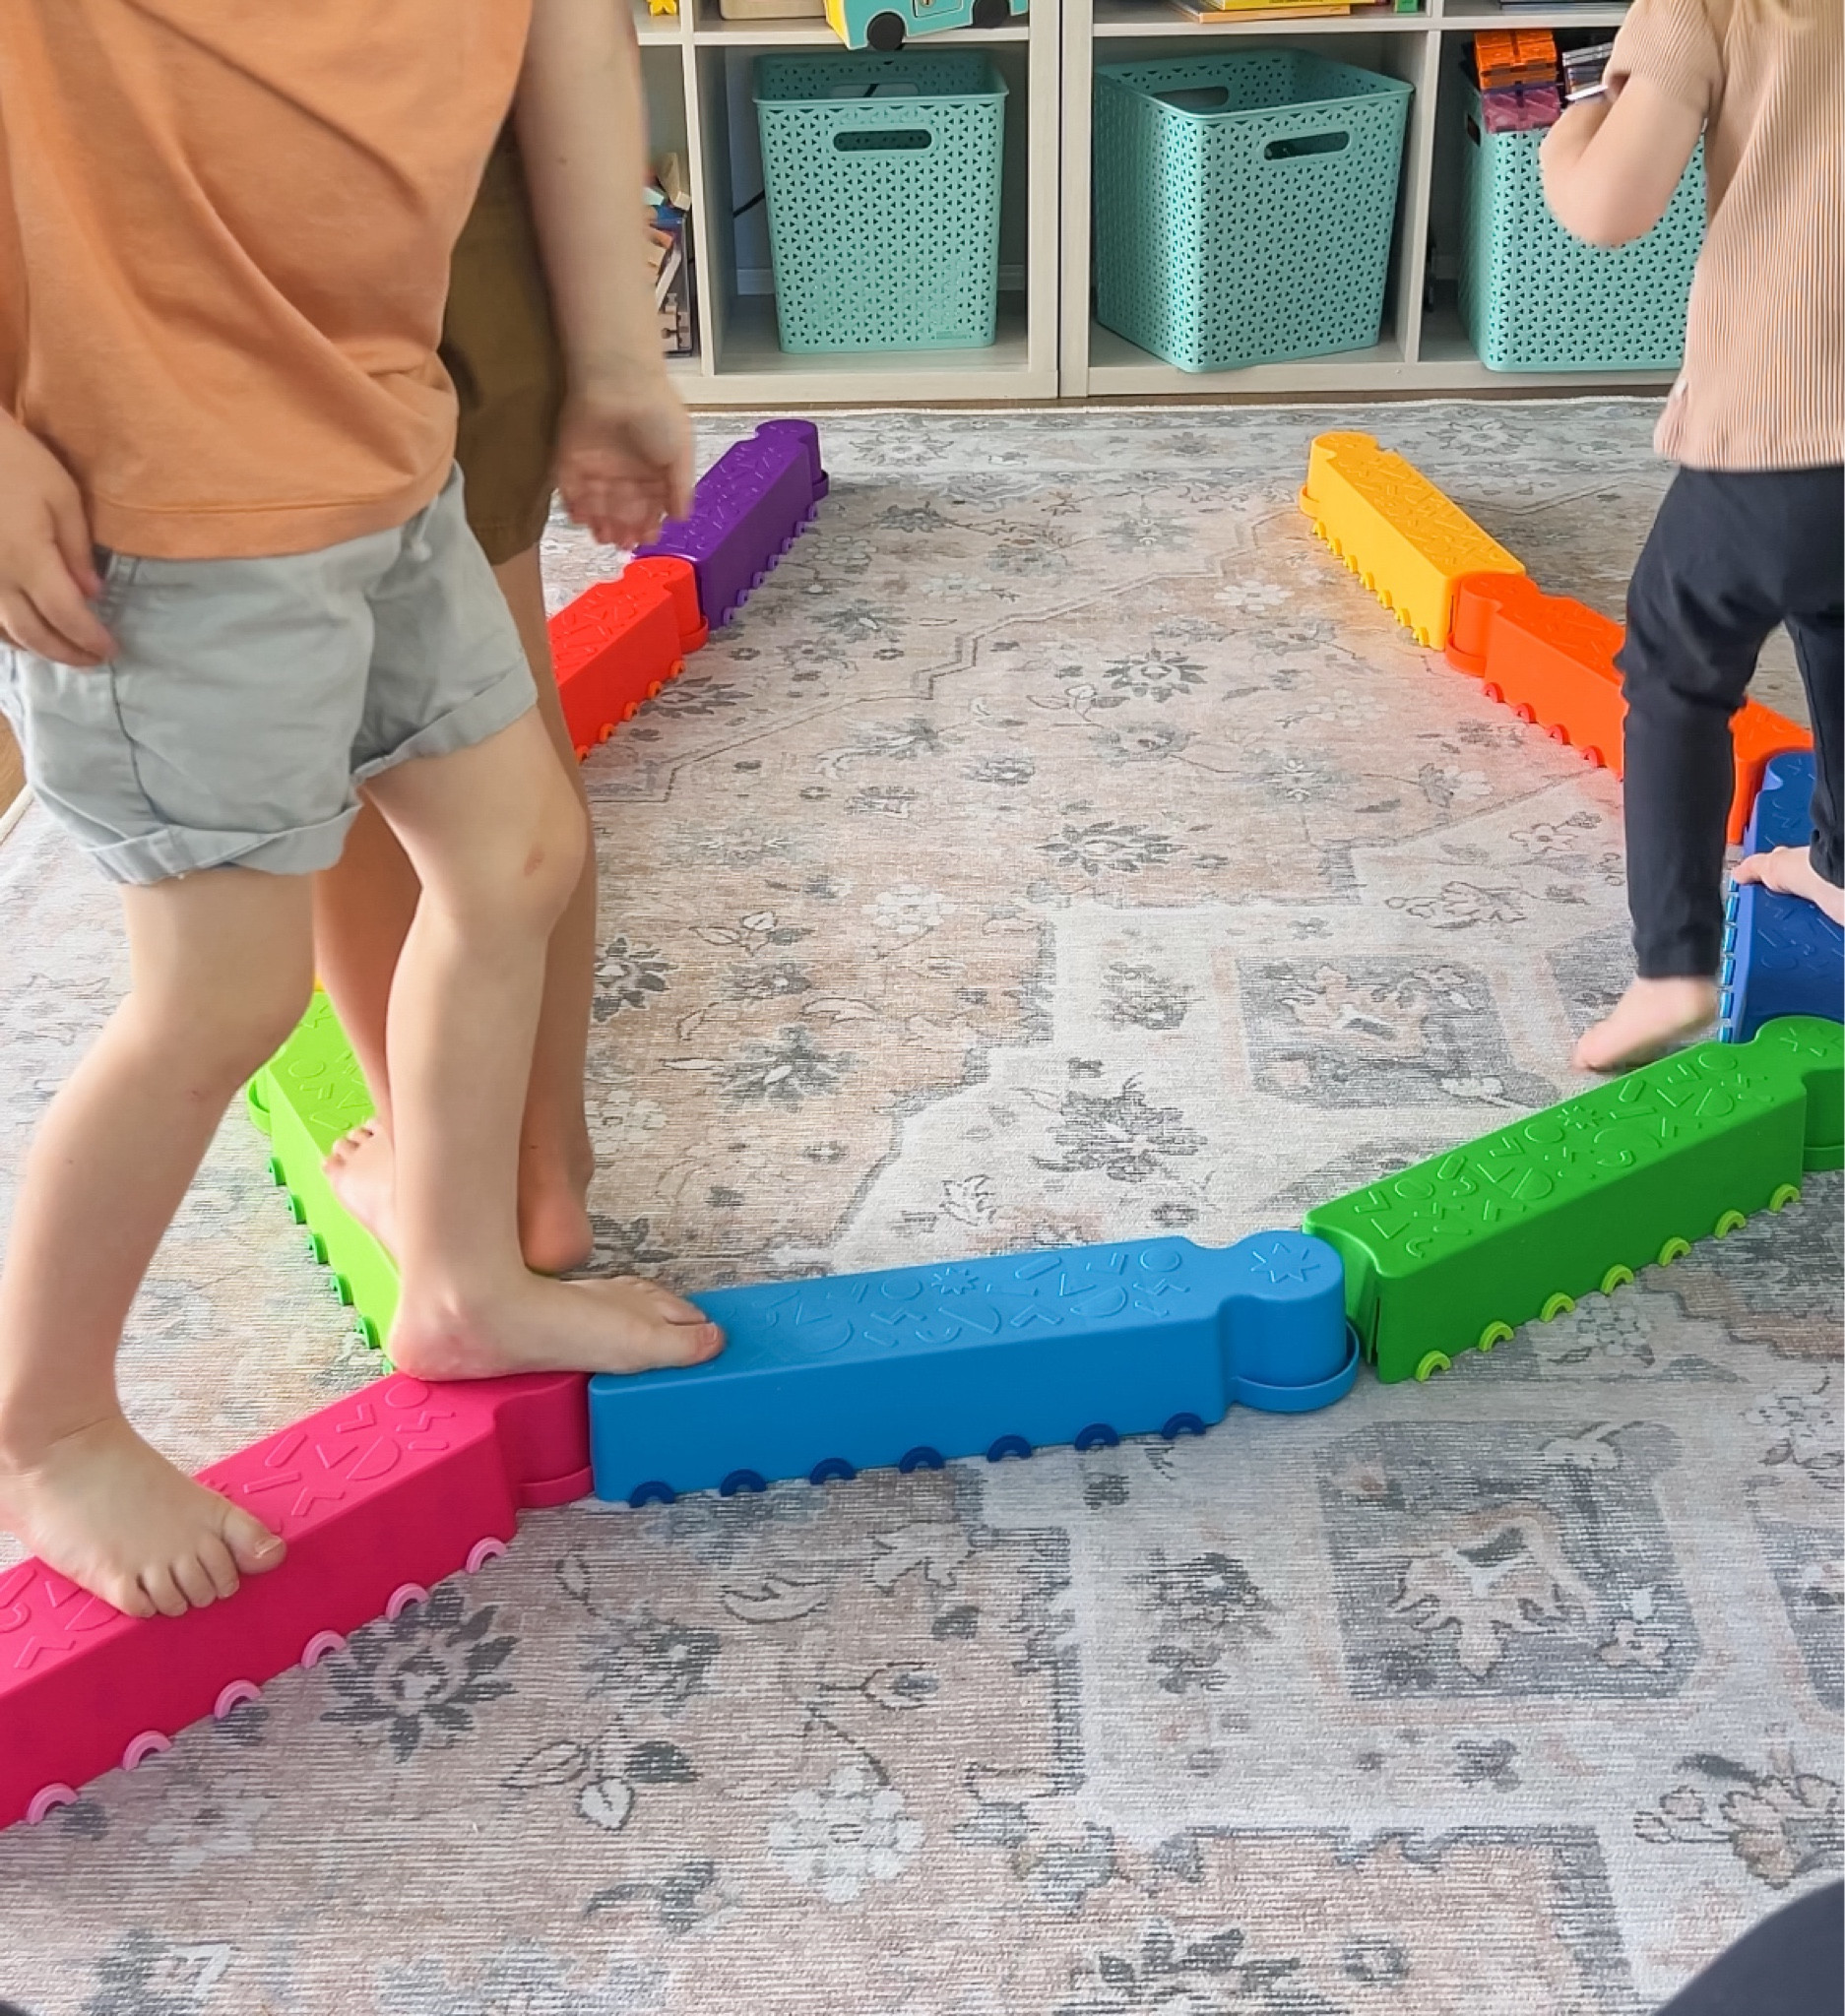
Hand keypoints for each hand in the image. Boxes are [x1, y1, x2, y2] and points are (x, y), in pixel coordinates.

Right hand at [0, 415, 112, 664]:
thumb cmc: (15, 461)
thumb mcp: (62, 496)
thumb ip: (78, 549)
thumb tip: (92, 594)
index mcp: (28, 560)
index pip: (66, 616)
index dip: (89, 639)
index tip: (111, 650)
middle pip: (35, 634)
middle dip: (68, 653)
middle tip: (94, 660)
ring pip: (5, 632)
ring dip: (38, 648)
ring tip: (65, 651)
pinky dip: (8, 634)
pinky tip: (25, 635)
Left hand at [553, 373, 693, 548]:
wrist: (620, 381)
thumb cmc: (657, 413)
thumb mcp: (681, 453)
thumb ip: (681, 488)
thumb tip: (682, 518)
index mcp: (651, 472)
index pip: (648, 508)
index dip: (647, 526)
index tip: (646, 539)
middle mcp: (624, 474)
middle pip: (622, 511)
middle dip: (623, 530)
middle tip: (623, 543)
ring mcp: (597, 468)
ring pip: (597, 507)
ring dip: (600, 525)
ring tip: (605, 538)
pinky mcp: (571, 461)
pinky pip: (571, 491)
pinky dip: (575, 508)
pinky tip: (583, 520)